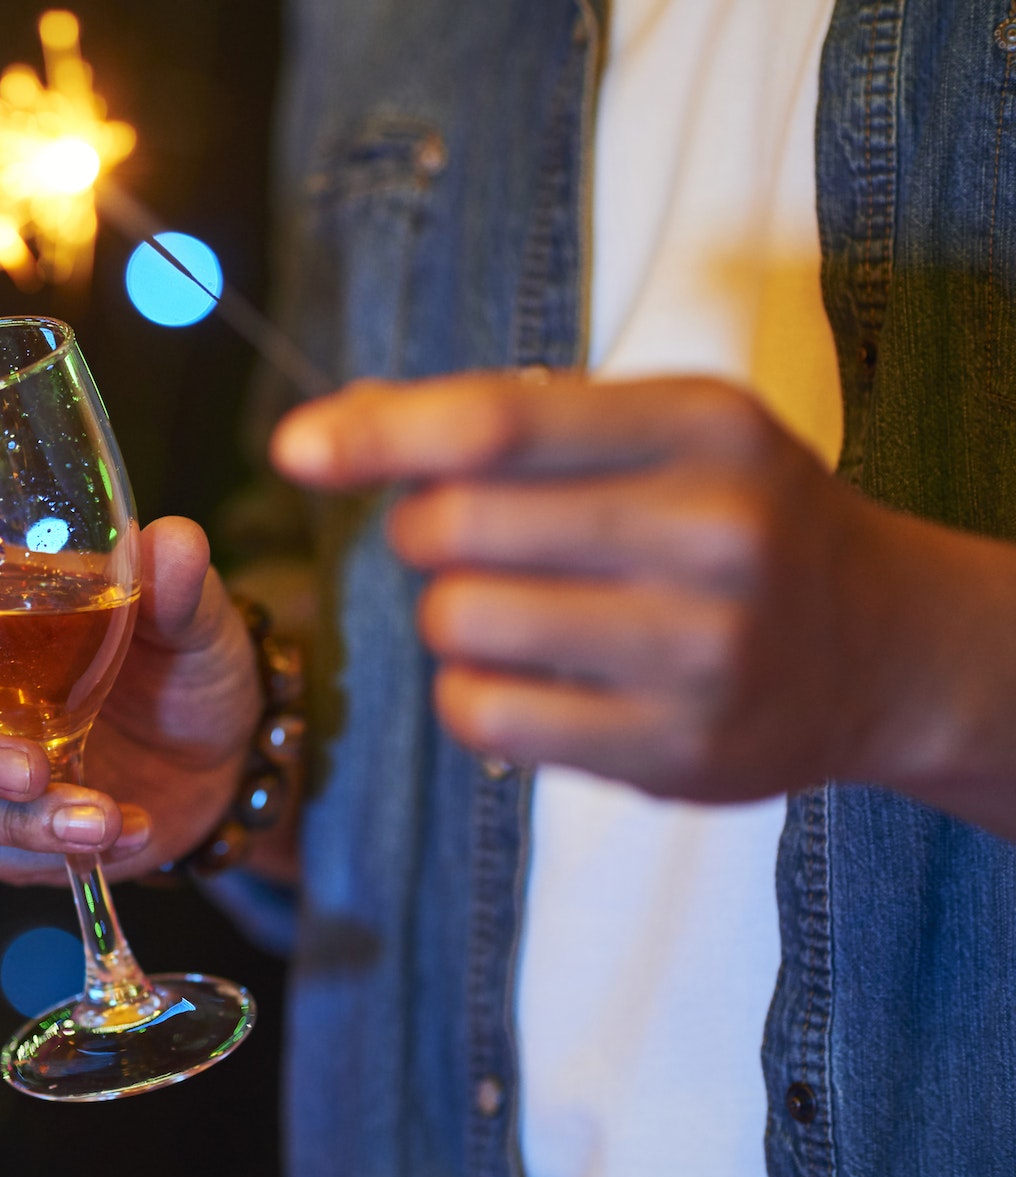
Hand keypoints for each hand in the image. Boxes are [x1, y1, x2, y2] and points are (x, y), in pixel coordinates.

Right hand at [0, 516, 260, 884]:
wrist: (227, 759)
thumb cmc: (189, 669)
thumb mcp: (194, 624)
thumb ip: (177, 589)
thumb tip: (172, 542)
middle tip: (30, 772)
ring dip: (20, 824)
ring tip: (106, 819)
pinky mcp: (6, 836)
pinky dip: (56, 857)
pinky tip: (131, 833)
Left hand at [270, 373, 1015, 808]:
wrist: (884, 647)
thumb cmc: (732, 518)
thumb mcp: (655, 433)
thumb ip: (504, 422)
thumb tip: (330, 429)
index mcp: (702, 426)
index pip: (495, 424)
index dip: (377, 436)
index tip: (294, 449)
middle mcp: (715, 532)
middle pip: (456, 525)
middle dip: (424, 530)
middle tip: (469, 539)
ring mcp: (701, 651)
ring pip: (458, 624)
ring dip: (450, 617)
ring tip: (518, 609)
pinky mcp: (675, 752)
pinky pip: (484, 714)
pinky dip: (471, 693)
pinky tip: (527, 676)